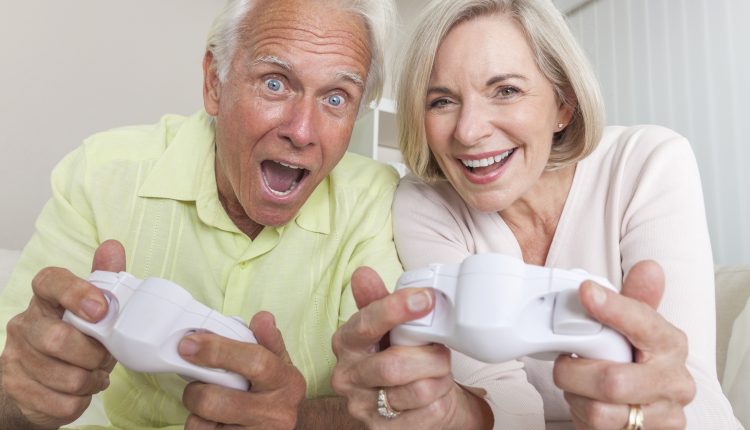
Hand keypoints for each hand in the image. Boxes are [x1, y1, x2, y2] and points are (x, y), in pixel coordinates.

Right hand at [0, 240, 121, 428]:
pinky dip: (82, 400)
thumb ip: (104, 280)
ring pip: (66, 377)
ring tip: (94, 373)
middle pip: (57, 339)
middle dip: (93, 354)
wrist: (39, 385)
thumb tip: (112, 247)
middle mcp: (24, 326)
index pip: (50, 281)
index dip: (76, 292)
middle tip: (104, 356)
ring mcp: (16, 359)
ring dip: (91, 379)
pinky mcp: (19, 390)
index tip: (102, 309)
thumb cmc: (74, 340)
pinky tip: (82, 390)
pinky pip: (64, 402)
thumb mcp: (93, 311)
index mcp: (45, 300)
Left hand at [179, 311, 305, 429]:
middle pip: (216, 400)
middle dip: (195, 391)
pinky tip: (214, 423)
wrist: (294, 427)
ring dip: (196, 413)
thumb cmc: (277, 391)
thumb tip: (262, 318)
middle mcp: (277, 413)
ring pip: (203, 425)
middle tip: (196, 384)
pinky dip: (200, 429)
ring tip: (208, 407)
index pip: (254, 361)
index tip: (188, 345)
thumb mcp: (280, 362)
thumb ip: (268, 339)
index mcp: (287, 382)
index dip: (217, 351)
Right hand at [331, 267, 492, 429]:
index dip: (396, 309)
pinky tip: (437, 394)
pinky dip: (441, 401)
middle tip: (441, 349)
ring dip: (439, 378)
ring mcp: (364, 408)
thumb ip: (377, 301)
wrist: (409, 404)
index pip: (366, 324)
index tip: (426, 299)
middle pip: (394, 364)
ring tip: (440, 372)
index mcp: (345, 343)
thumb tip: (363, 274)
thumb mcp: (388, 328)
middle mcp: (347, 377)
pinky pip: (426, 415)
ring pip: (415, 391)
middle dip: (429, 356)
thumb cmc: (397, 356)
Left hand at [553, 260, 695, 428]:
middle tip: (565, 359)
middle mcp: (675, 382)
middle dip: (575, 371)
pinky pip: (599, 429)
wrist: (648, 409)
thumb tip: (649, 268)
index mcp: (671, 344)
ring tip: (576, 383)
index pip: (644, 323)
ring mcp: (663, 415)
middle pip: (613, 381)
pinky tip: (585, 401)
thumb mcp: (636, 329)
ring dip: (576, 395)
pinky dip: (582, 414)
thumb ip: (635, 300)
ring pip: (600, 411)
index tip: (585, 292)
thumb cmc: (636, 361)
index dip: (613, 309)